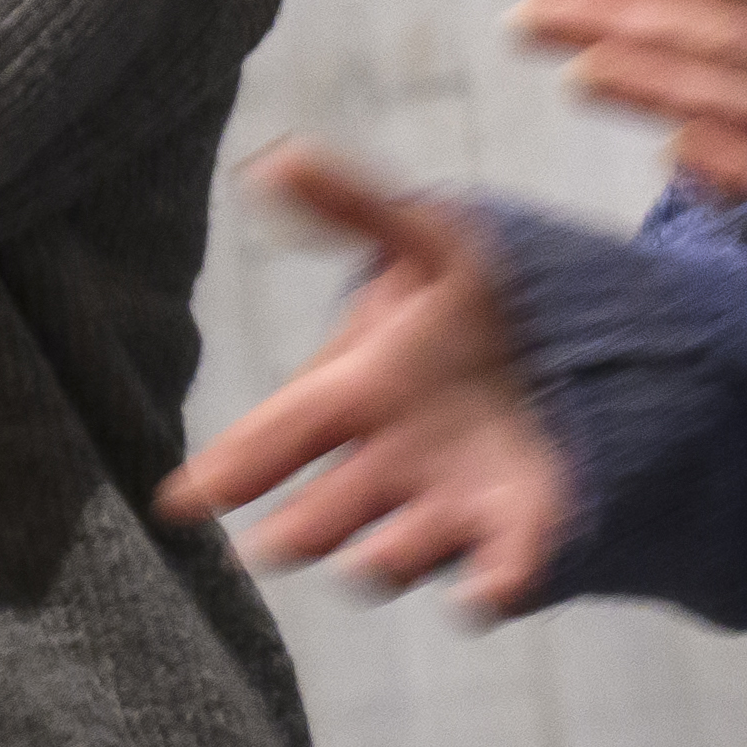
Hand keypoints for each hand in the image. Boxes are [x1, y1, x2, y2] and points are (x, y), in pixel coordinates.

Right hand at [163, 145, 575, 612]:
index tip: (178, 502)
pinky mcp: (518, 527)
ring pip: (399, 551)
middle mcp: (387, 466)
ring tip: (372, 562)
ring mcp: (448, 504)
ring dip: (387, 559)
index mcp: (354, 399)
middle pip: (325, 513)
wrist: (569, 341)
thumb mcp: (429, 242)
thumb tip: (275, 157)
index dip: (225, 469)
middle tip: (281, 537)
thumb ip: (356, 206)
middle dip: (303, 527)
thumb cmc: (466, 302)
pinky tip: (491, 590)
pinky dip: (493, 585)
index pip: (273, 438)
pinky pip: (500, 570)